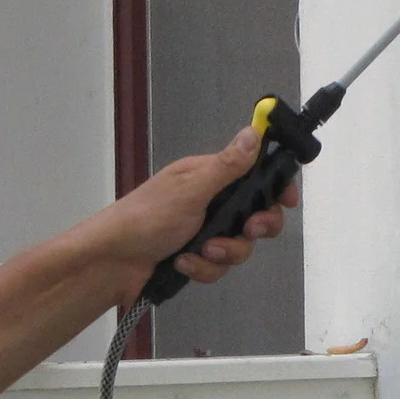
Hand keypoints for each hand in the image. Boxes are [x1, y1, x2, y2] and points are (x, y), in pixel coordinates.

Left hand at [97, 125, 300, 289]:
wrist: (111, 264)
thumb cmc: (147, 217)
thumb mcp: (191, 189)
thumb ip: (227, 166)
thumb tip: (253, 130)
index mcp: (209, 176)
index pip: (255, 174)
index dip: (275, 186)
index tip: (287, 200)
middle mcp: (210, 202)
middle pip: (256, 214)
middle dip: (255, 227)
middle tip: (248, 229)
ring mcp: (203, 232)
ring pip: (240, 246)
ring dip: (224, 252)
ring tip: (201, 251)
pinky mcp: (196, 259)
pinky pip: (219, 267)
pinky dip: (204, 268)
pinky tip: (183, 264)